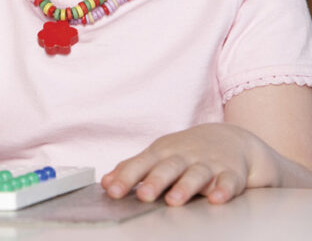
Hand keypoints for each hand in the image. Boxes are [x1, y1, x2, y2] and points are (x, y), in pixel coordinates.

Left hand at [101, 123, 278, 205]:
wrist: (230, 138)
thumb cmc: (186, 151)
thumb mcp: (158, 155)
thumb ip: (133, 168)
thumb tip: (106, 183)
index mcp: (162, 153)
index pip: (141, 164)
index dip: (126, 177)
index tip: (112, 191)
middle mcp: (183, 156)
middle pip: (167, 167)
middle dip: (154, 181)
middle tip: (143, 196)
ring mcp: (208, 164)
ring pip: (196, 174)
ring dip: (185, 187)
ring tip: (174, 200)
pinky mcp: (231, 173)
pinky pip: (228, 181)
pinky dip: (223, 189)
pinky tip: (217, 198)